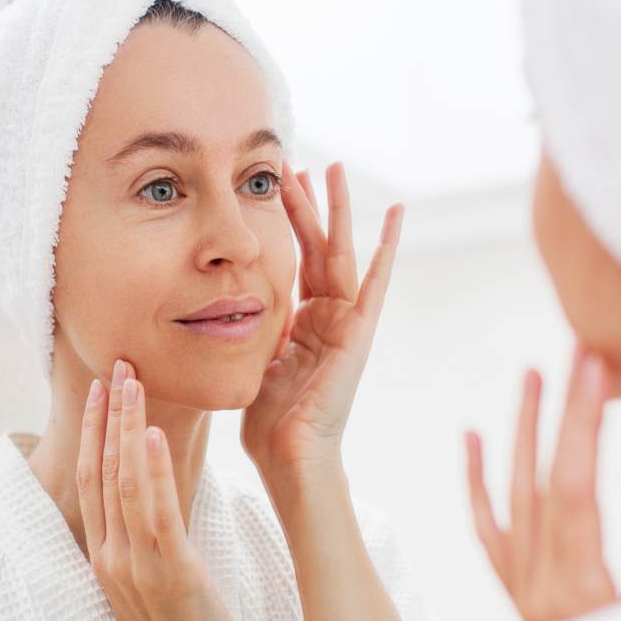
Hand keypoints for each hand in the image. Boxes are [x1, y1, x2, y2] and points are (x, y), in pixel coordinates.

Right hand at [77, 358, 247, 620]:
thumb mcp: (147, 576)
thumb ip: (138, 534)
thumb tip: (146, 489)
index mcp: (102, 555)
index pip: (90, 480)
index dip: (93, 433)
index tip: (101, 392)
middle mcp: (110, 555)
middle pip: (101, 471)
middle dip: (108, 416)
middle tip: (116, 367)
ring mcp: (135, 564)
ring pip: (123, 481)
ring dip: (127, 428)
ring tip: (134, 383)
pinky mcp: (169, 570)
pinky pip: (155, 510)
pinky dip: (152, 468)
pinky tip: (153, 434)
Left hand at [241, 158, 403, 480]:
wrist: (289, 457)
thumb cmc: (269, 420)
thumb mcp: (254, 358)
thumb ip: (254, 326)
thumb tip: (225, 299)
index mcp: (302, 321)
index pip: (298, 259)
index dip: (288, 222)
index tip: (279, 184)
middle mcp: (327, 317)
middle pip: (319, 248)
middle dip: (311, 205)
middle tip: (306, 163)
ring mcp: (345, 325)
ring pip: (343, 254)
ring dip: (339, 212)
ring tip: (336, 169)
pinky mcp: (358, 337)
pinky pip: (373, 287)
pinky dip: (386, 252)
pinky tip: (395, 218)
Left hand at [466, 343, 620, 620]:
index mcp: (578, 589)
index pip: (577, 486)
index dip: (583, 424)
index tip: (591, 369)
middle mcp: (538, 580)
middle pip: (544, 479)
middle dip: (560, 412)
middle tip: (573, 355)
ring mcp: (519, 582)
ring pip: (512, 492)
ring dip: (521, 431)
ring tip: (530, 375)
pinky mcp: (511, 587)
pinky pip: (485, 526)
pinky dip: (475, 480)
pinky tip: (470, 435)